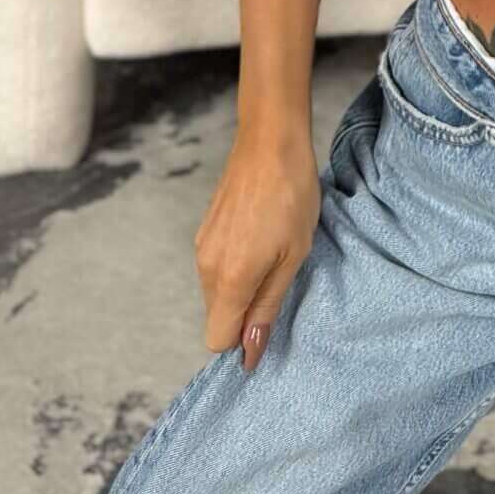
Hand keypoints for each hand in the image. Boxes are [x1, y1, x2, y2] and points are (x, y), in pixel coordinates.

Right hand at [195, 123, 320, 371]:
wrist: (270, 141)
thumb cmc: (292, 197)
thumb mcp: (292, 255)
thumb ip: (267, 306)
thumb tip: (249, 352)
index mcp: (230, 279)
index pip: (217, 339)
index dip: (243, 339)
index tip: (269, 319)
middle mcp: (206, 267)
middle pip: (217, 315)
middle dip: (245, 312)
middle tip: (280, 275)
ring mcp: (201, 245)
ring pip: (216, 291)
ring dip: (241, 286)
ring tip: (273, 250)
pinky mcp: (204, 228)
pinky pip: (216, 266)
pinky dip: (235, 265)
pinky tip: (260, 235)